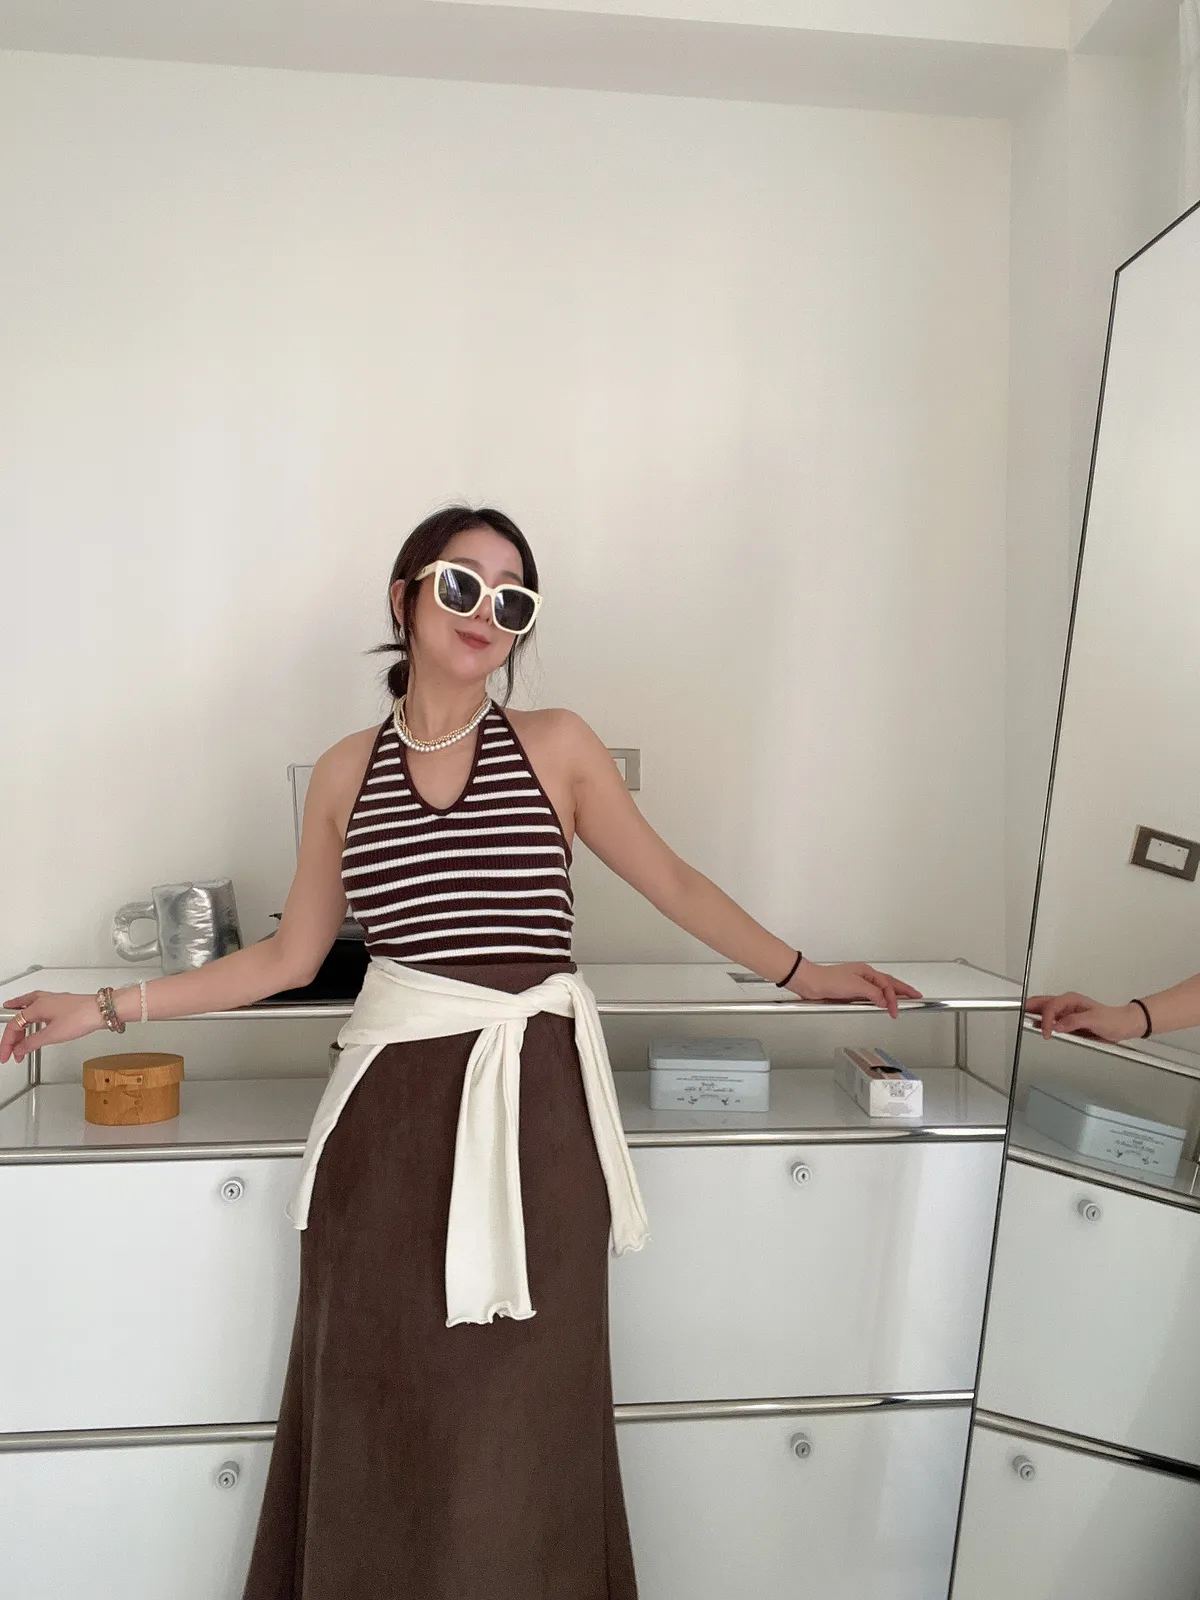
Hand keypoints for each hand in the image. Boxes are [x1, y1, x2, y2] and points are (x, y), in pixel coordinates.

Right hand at [0, 991, 107, 1063]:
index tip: (6, 1055)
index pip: (14, 1025)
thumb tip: (19, 1049)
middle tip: (7, 1047)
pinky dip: (31, 1011)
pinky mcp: (62, 1004)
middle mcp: (43, 1000)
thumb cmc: (81, 1017)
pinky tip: (35, 1014)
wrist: (103, 1011)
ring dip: (18, 1013)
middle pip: (19, 1016)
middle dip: (11, 1033)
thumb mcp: (52, 1035)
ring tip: (10, 1011)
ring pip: (28, 1005)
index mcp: (37, 1006)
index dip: (7, 1043)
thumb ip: (33, 1043)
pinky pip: (39, 1006)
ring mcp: (53, 1001)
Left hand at [788, 960, 922, 1018]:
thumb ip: (873, 994)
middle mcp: (864, 976)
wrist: (811, 984)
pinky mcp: (851, 992)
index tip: (897, 1010)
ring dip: (892, 994)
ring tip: (904, 999)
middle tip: (916, 996)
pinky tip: (881, 1004)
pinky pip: (870, 995)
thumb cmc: (828, 980)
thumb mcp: (856, 987)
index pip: (888, 985)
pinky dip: (879, 999)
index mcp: (867, 972)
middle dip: (903, 990)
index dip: (896, 998)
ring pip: (880, 989)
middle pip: (889, 983)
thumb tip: (884, 1001)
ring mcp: (858, 983)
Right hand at [1025, 992, 1142, 1042]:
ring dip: (1035, 1014)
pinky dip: (1043, 1023)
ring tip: (1023, 1018)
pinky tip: (1038, 1026)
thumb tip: (1058, 1025)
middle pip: (1043, 1003)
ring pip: (1045, 1011)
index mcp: (1072, 1000)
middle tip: (1017, 1010)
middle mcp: (1067, 1004)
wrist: (1123, 1026)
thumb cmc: (1113, 1020)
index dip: (1046, 1019)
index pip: (1052, 1007)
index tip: (1047, 1033)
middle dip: (1029, 1006)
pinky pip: (1052, 1021)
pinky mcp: (1068, 1022)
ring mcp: (1067, 1013)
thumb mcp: (1095, 1020)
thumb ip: (1075, 1022)